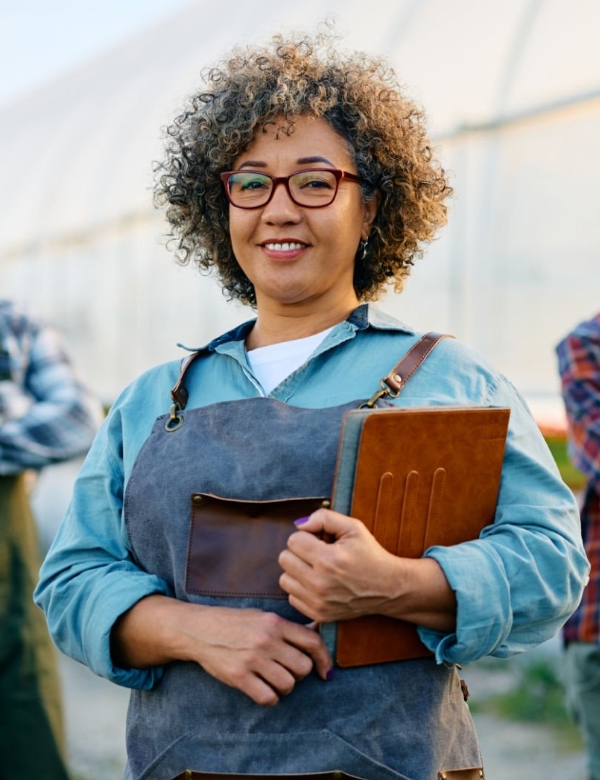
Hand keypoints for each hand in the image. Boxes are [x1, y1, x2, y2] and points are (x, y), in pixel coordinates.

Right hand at [183, 605, 331, 705]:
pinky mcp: (239, 676)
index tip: (325, 671)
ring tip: (274, 680)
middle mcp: (266, 640)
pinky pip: (268, 697)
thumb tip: (317, 632)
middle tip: (288, 671)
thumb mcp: (262, 617)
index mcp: (275, 622)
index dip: (324, 659)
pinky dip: (270, 698)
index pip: (312, 642)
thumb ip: (288, 627)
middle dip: (300, 674)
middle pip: (302, 667)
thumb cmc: (234, 622)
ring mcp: (252, 659)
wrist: (199, 629)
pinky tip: (263, 689)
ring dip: (285, 687)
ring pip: (288, 685)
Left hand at [278, 508, 400, 621]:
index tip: (320, 541)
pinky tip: (318, 584)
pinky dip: (301, 590)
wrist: (388, 588)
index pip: (293, 541)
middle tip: (317, 554)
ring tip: (316, 569)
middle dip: (299, 553)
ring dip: (297, 571)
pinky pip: (292, 598)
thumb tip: (299, 524)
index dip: (306, 537)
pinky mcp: (319, 615)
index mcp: (328, 559)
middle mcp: (320, 583)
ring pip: (284, 579)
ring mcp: (318, 602)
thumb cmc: (369, 554)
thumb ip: (324, 518)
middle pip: (284, 559)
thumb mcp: (353, 527)